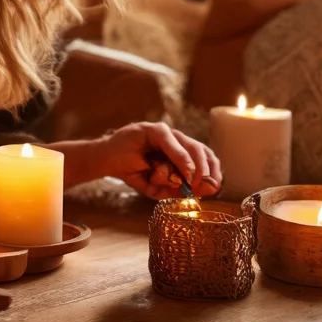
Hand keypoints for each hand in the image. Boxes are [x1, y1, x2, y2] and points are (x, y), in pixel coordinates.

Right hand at [76, 122, 221, 199]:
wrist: (105, 162)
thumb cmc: (132, 172)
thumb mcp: (156, 187)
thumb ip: (173, 189)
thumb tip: (194, 191)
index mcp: (181, 152)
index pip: (205, 157)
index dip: (214, 172)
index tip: (216, 188)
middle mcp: (176, 140)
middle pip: (202, 151)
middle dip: (208, 171)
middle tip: (206, 187)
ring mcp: (165, 133)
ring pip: (190, 145)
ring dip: (195, 165)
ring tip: (194, 180)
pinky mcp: (151, 129)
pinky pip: (170, 141)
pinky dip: (179, 156)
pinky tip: (183, 171)